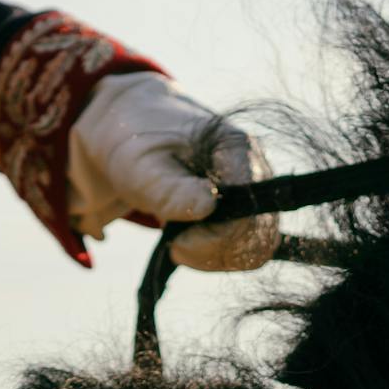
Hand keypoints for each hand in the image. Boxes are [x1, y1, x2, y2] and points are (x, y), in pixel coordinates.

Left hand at [67, 72, 278, 270]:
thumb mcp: (139, 165)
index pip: (249, 211)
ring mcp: (251, 192)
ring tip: (176, 242)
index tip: (177, 240)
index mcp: (235, 150)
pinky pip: (243, 248)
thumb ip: (168, 188)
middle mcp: (254, 171)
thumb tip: (207, 207)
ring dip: (213, 257)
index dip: (215, 237)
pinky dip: (214, 256)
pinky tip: (185, 243)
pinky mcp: (241, 209)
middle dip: (213, 251)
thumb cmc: (133, 143)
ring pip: (254, 247)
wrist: (129, 131)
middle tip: (174, 244)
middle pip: (258, 234)